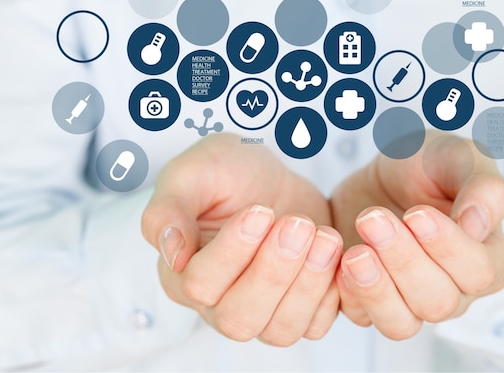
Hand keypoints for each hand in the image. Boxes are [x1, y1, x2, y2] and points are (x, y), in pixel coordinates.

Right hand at [141, 133, 341, 345]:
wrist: (269, 178)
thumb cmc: (225, 173)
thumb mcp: (192, 173)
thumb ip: (168, 209)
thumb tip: (170, 252)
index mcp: (181, 272)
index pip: (199, 285)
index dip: (232, 252)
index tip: (260, 211)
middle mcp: (217, 303)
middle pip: (239, 319)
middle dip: (274, 272)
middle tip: (298, 225)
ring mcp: (261, 311)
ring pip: (280, 331)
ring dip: (307, 284)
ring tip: (324, 237)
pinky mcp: (299, 308)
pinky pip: (316, 325)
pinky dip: (331, 294)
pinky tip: (334, 252)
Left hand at [331, 133, 503, 338]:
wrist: (383, 174)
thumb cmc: (432, 166)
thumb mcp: (461, 159)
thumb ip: (482, 187)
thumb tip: (478, 225)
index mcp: (488, 258)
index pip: (478, 273)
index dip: (447, 247)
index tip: (416, 214)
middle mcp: (455, 290)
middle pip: (438, 302)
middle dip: (403, 261)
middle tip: (373, 220)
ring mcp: (412, 302)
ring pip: (401, 323)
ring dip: (376, 289)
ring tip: (355, 253)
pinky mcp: (372, 302)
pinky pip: (363, 318)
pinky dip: (350, 295)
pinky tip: (339, 262)